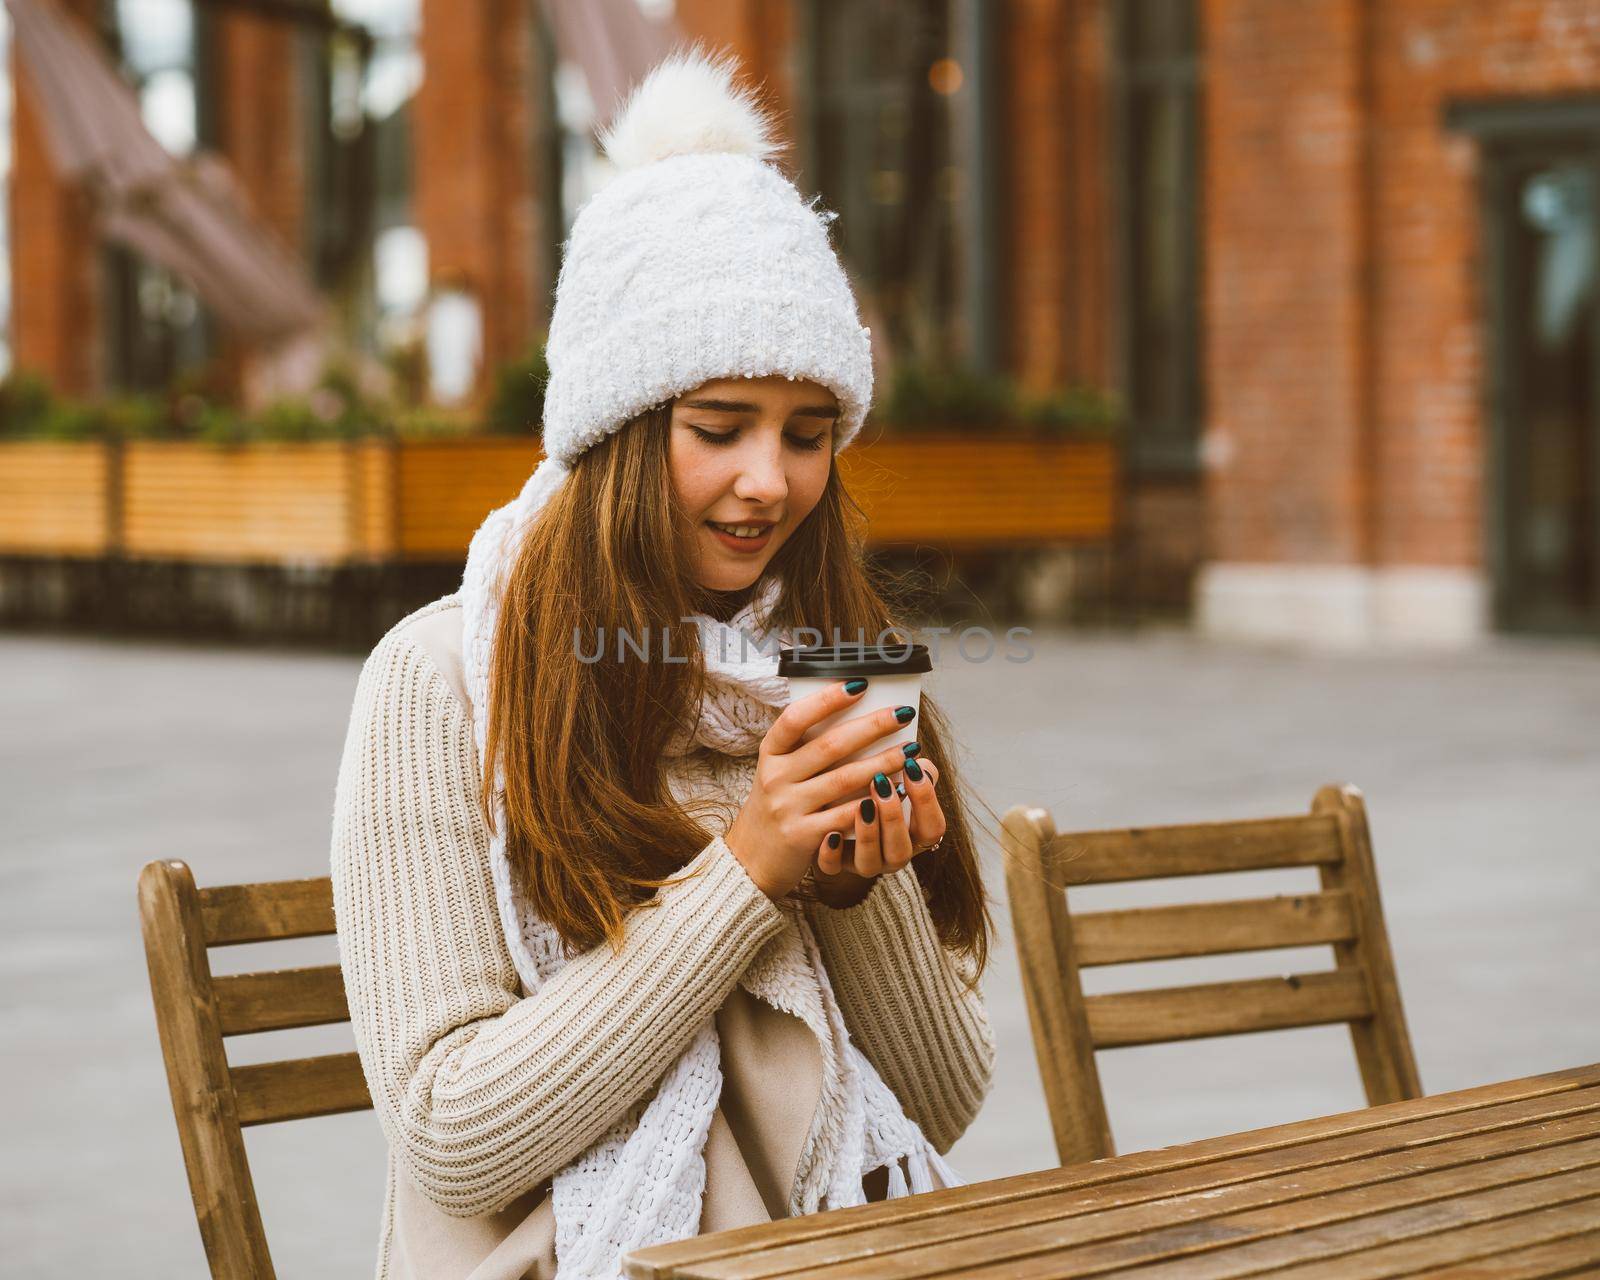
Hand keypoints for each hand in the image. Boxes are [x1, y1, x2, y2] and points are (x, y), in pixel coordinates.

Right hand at [724, 681, 920, 899]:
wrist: (750, 858)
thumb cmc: (776, 805)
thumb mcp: (778, 770)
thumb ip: (805, 747)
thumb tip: (855, 712)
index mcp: (770, 753)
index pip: (795, 718)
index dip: (827, 699)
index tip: (861, 684)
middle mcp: (776, 777)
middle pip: (829, 745)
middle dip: (871, 727)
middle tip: (903, 714)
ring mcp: (788, 807)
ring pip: (844, 779)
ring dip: (882, 762)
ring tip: (910, 750)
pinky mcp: (802, 836)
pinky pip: (845, 815)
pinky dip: (874, 802)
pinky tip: (898, 791)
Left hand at [815, 758, 943, 881]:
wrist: (832, 807)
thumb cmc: (873, 786)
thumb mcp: (894, 777)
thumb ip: (907, 769)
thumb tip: (912, 754)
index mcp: (914, 835)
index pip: (933, 828)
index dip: (926, 800)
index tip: (912, 766)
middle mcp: (892, 854)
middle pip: (901, 850)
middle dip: (893, 817)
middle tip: (881, 783)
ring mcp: (863, 862)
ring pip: (870, 863)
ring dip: (868, 834)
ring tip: (862, 805)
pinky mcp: (834, 864)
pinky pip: (833, 868)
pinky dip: (831, 854)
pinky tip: (831, 835)